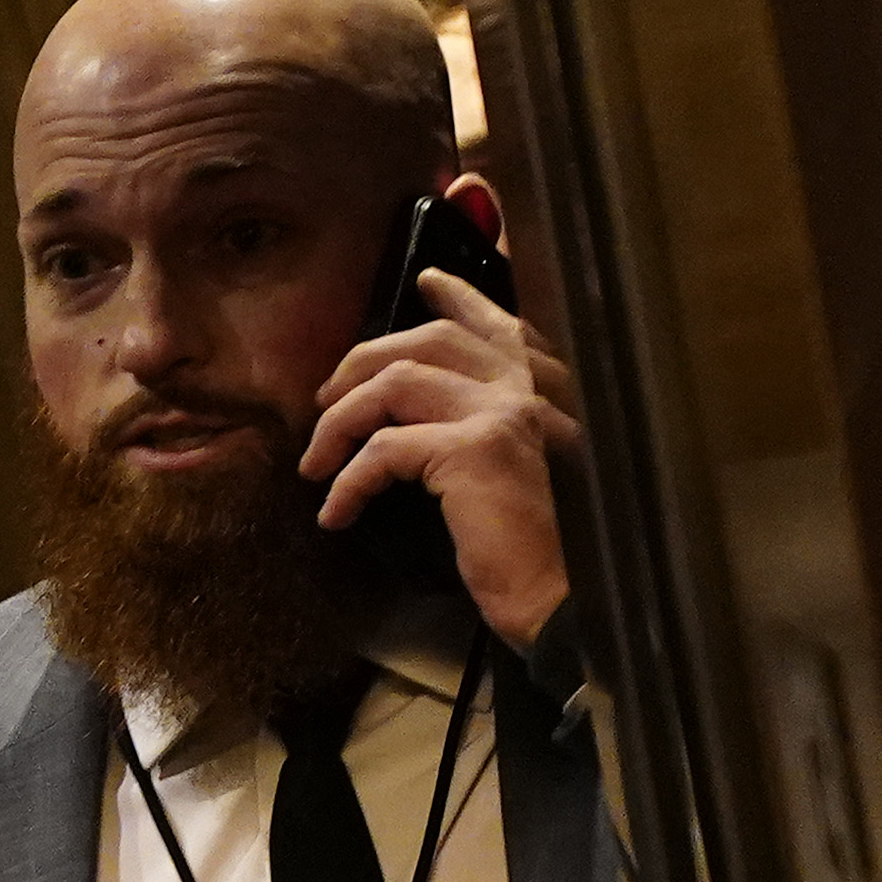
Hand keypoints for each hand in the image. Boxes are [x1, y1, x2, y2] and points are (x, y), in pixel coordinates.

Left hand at [308, 249, 580, 653]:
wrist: (565, 599)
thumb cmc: (531, 550)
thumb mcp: (506, 476)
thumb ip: (478, 432)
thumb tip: (410, 414)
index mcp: (542, 392)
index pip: (500, 324)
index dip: (461, 299)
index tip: (427, 281)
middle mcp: (530, 389)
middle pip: (430, 340)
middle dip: (363, 361)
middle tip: (324, 400)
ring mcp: (505, 413)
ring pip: (396, 381)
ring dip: (339, 423)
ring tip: (315, 464)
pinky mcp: (476, 450)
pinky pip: (384, 448)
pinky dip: (347, 481)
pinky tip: (336, 513)